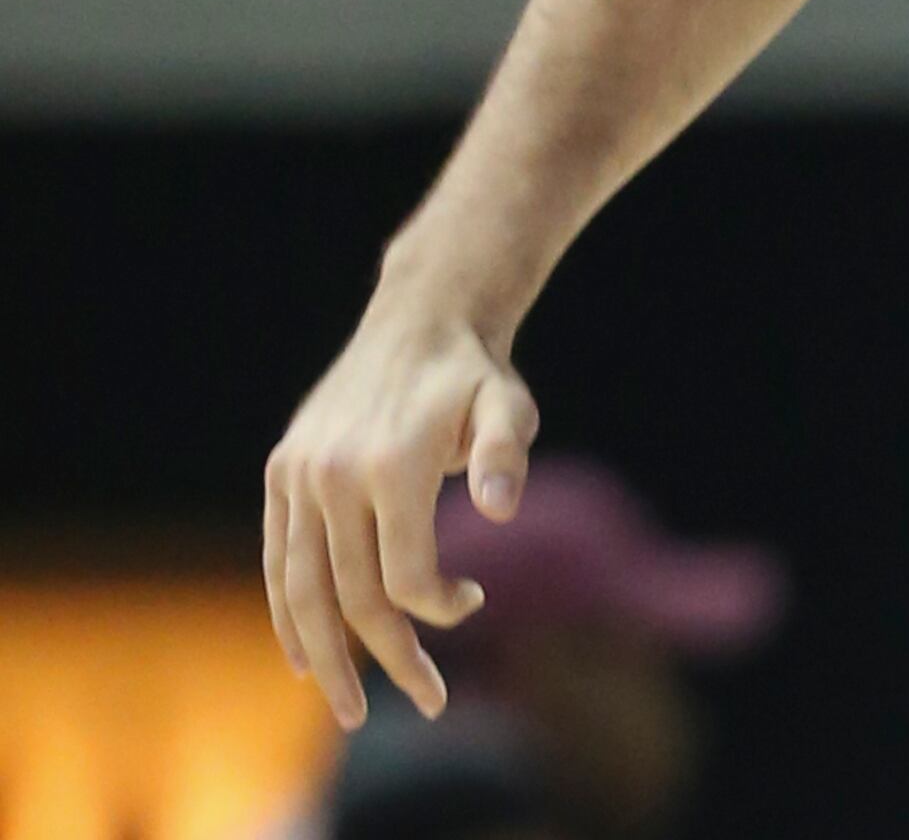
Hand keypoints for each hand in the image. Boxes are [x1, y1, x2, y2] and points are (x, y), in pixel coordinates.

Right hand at [262, 297, 542, 727]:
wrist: (418, 320)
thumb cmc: (475, 376)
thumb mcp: (508, 406)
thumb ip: (504, 456)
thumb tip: (502, 511)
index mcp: (389, 466)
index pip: (403, 576)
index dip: (440, 609)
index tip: (475, 601)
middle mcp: (332, 476)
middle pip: (352, 596)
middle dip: (389, 659)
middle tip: (428, 703)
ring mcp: (298, 477)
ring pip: (300, 591)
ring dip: (326, 658)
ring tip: (352, 711)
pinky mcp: (281, 475)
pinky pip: (277, 561)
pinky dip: (286, 614)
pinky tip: (303, 659)